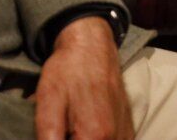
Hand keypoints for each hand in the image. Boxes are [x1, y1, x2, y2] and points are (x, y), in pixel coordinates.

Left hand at [32, 17, 132, 139]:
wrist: (91, 46)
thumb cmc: (67, 71)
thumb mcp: (47, 103)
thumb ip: (48, 139)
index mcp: (95, 136)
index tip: (55, 136)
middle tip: (62, 130)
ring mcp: (125, 136)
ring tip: (71, 129)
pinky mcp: (129, 131)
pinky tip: (84, 130)